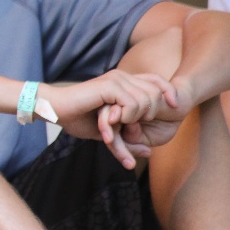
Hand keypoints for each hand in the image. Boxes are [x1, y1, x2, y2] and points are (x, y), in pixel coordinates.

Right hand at [43, 71, 178, 168]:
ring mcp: (116, 80)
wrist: (55, 110)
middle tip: (129, 133)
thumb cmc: (76, 119)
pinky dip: (127, 117)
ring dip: (135, 120)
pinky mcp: (109, 86)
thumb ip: (128, 139)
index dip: (168, 93)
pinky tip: (113, 122)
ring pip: (146, 100)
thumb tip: (148, 152)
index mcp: (123, 83)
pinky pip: (133, 103)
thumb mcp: (108, 132)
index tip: (175, 109)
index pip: (156, 81)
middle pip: (155, 92)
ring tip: (117, 130)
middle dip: (150, 116)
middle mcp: (121, 77)